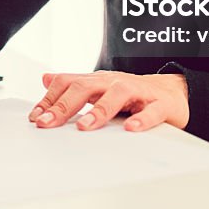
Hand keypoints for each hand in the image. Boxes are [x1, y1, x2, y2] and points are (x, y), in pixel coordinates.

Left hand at [28, 71, 189, 131]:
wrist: (172, 92)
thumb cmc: (131, 94)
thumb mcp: (99, 87)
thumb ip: (73, 84)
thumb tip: (45, 78)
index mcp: (99, 81)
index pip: (69, 83)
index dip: (50, 99)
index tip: (36, 118)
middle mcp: (115, 82)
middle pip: (86, 87)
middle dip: (64, 105)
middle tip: (48, 123)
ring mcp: (138, 92)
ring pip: (117, 95)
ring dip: (99, 110)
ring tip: (85, 126)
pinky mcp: (161, 105)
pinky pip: (152, 111)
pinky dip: (142, 119)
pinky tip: (131, 129)